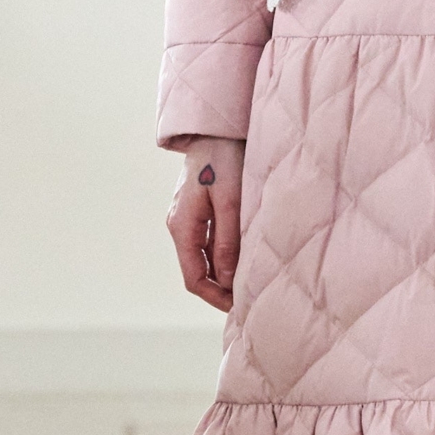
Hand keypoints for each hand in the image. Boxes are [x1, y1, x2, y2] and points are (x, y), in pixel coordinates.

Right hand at [167, 138, 244, 310]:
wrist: (217, 127)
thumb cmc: (224, 159)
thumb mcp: (230, 201)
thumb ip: (228, 241)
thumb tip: (227, 279)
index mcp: (183, 226)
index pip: (194, 278)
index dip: (215, 298)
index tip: (240, 308)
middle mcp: (181, 225)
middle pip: (199, 271)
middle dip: (222, 289)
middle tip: (251, 300)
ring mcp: (189, 218)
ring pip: (206, 258)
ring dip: (226, 273)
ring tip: (254, 281)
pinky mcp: (201, 210)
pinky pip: (212, 243)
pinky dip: (227, 256)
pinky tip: (247, 258)